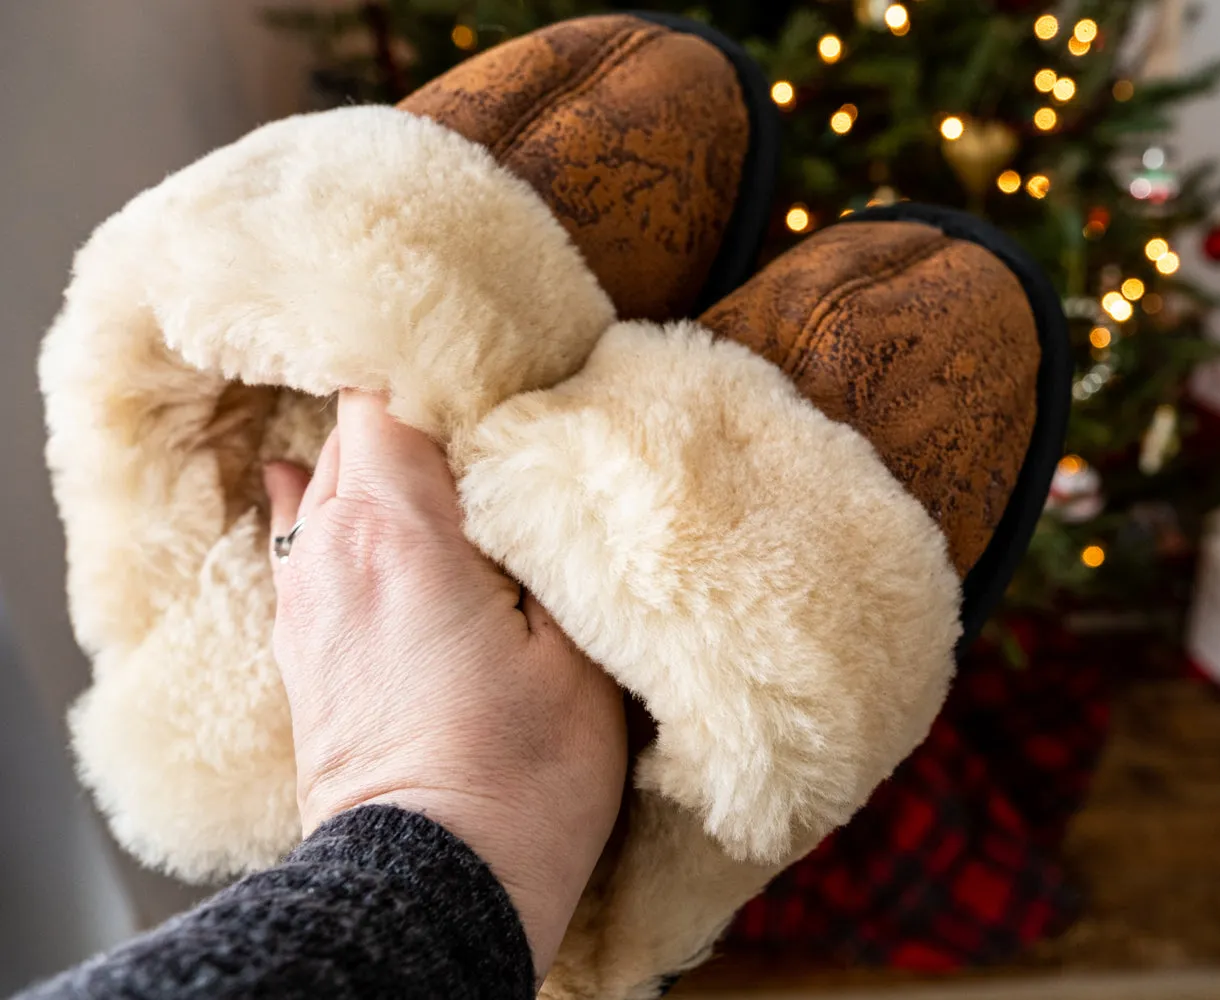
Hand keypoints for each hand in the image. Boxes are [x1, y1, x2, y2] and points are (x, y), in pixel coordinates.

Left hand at [263, 391, 626, 976]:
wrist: (429, 890)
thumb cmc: (517, 775)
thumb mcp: (576, 647)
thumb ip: (550, 544)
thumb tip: (529, 475)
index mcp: (396, 530)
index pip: (385, 396)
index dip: (439, 372)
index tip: (495, 372)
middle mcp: (329, 554)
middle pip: (353, 437)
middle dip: (416, 419)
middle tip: (492, 422)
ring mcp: (305, 607)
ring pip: (324, 493)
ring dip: (376, 473)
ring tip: (439, 466)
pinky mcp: (302, 655)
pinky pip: (307, 551)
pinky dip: (337, 523)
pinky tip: (344, 513)